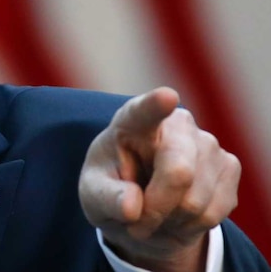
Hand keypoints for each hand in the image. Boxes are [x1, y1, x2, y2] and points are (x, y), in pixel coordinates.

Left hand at [78, 87, 240, 271]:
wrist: (142, 206)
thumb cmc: (112, 189)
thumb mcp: (94, 194)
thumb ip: (107, 197)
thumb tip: (132, 207)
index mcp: (132, 121)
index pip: (144, 111)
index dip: (155, 104)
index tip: (167, 97)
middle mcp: (176, 124)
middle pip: (179, 172)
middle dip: (156, 209)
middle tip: (135, 224)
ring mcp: (208, 143)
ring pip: (196, 201)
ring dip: (171, 221)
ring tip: (155, 214)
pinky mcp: (229, 166)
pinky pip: (214, 212)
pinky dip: (191, 226)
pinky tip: (177, 215)